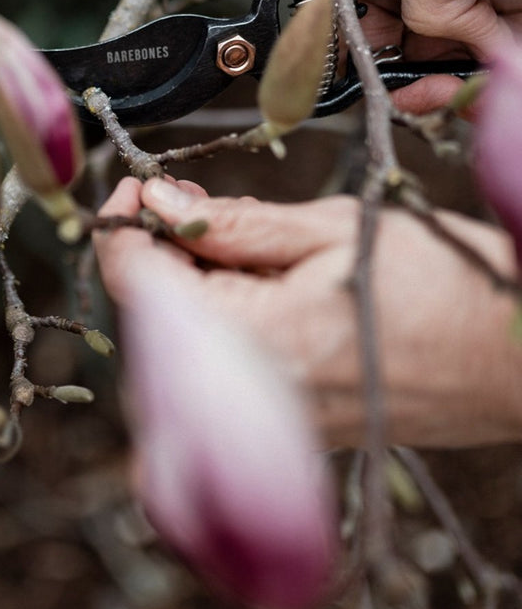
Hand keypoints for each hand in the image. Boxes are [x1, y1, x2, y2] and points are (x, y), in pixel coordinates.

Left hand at [95, 176, 521, 448]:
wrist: (513, 360)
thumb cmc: (437, 286)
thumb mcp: (327, 229)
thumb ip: (231, 223)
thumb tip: (155, 203)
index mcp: (246, 339)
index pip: (133, 282)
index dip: (124, 223)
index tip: (141, 185)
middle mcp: (240, 393)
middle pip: (148, 314)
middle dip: (159, 252)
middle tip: (197, 204)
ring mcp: (258, 418)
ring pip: (176, 341)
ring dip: (185, 285)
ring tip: (236, 242)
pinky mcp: (278, 423)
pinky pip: (213, 369)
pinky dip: (214, 319)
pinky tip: (252, 286)